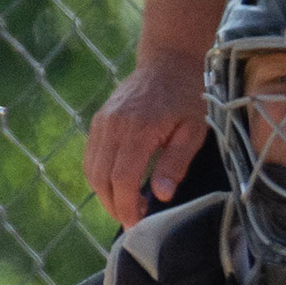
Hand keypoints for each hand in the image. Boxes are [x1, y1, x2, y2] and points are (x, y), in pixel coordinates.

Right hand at [84, 57, 208, 228]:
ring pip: (91, 169)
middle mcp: (114, 125)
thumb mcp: (194, 130)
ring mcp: (103, 121)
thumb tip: (160, 196)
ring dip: (105, 193)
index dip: (127, 207)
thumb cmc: (189, 96)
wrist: (170, 60)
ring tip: (128, 205)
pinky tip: (120, 184)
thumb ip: (175, 163)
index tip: (137, 225)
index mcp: (139, 129)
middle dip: (114, 205)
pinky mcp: (99, 119)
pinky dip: (100, 176)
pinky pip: (91, 155)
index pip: (122, 180)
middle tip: (133, 220)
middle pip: (101, 178)